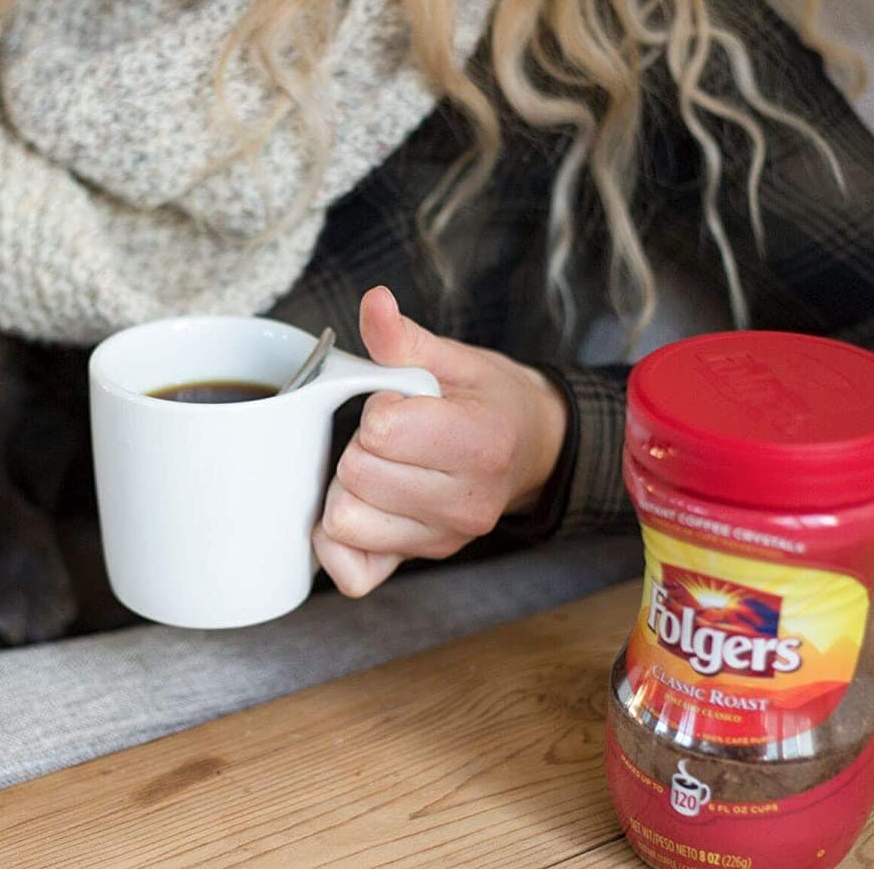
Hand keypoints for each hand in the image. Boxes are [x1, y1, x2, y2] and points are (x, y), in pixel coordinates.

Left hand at [312, 286, 568, 597]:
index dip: (378, 409)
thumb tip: (374, 303)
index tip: (401, 404)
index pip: (381, 431)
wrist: (532, 450)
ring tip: (383, 466)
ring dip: (349, 488)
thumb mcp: (453, 360)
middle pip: (357, 475)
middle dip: (360, 446)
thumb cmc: (489, 402)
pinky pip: (351, 572)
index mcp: (480, 443)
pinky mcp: (421, 560)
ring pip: (346, 520)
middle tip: (390, 436)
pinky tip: (363, 507)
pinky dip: (341, 541)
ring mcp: (444, 538)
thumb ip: (403, 339)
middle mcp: (466, 502)